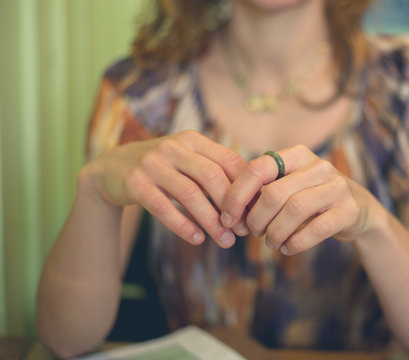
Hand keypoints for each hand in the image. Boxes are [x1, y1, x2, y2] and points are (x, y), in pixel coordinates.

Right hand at [81, 130, 244, 246]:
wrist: (110, 169)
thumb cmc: (161, 169)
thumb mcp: (186, 160)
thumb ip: (213, 172)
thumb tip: (251, 200)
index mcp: (192, 140)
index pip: (229, 160)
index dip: (245, 187)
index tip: (253, 211)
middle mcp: (173, 147)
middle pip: (212, 176)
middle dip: (231, 207)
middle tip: (240, 231)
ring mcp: (152, 164)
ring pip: (189, 194)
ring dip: (210, 221)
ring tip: (224, 240)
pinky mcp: (134, 183)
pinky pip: (163, 207)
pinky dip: (182, 225)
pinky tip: (197, 239)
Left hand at [220, 145, 377, 254]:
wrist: (359, 210)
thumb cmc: (313, 199)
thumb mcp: (290, 186)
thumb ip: (263, 191)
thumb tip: (229, 211)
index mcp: (297, 155)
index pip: (258, 168)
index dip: (237, 194)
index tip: (228, 217)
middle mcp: (319, 166)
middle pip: (274, 193)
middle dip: (256, 219)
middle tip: (254, 232)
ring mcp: (336, 187)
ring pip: (294, 210)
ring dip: (275, 232)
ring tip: (271, 242)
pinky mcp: (348, 210)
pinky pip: (316, 229)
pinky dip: (296, 243)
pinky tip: (287, 248)